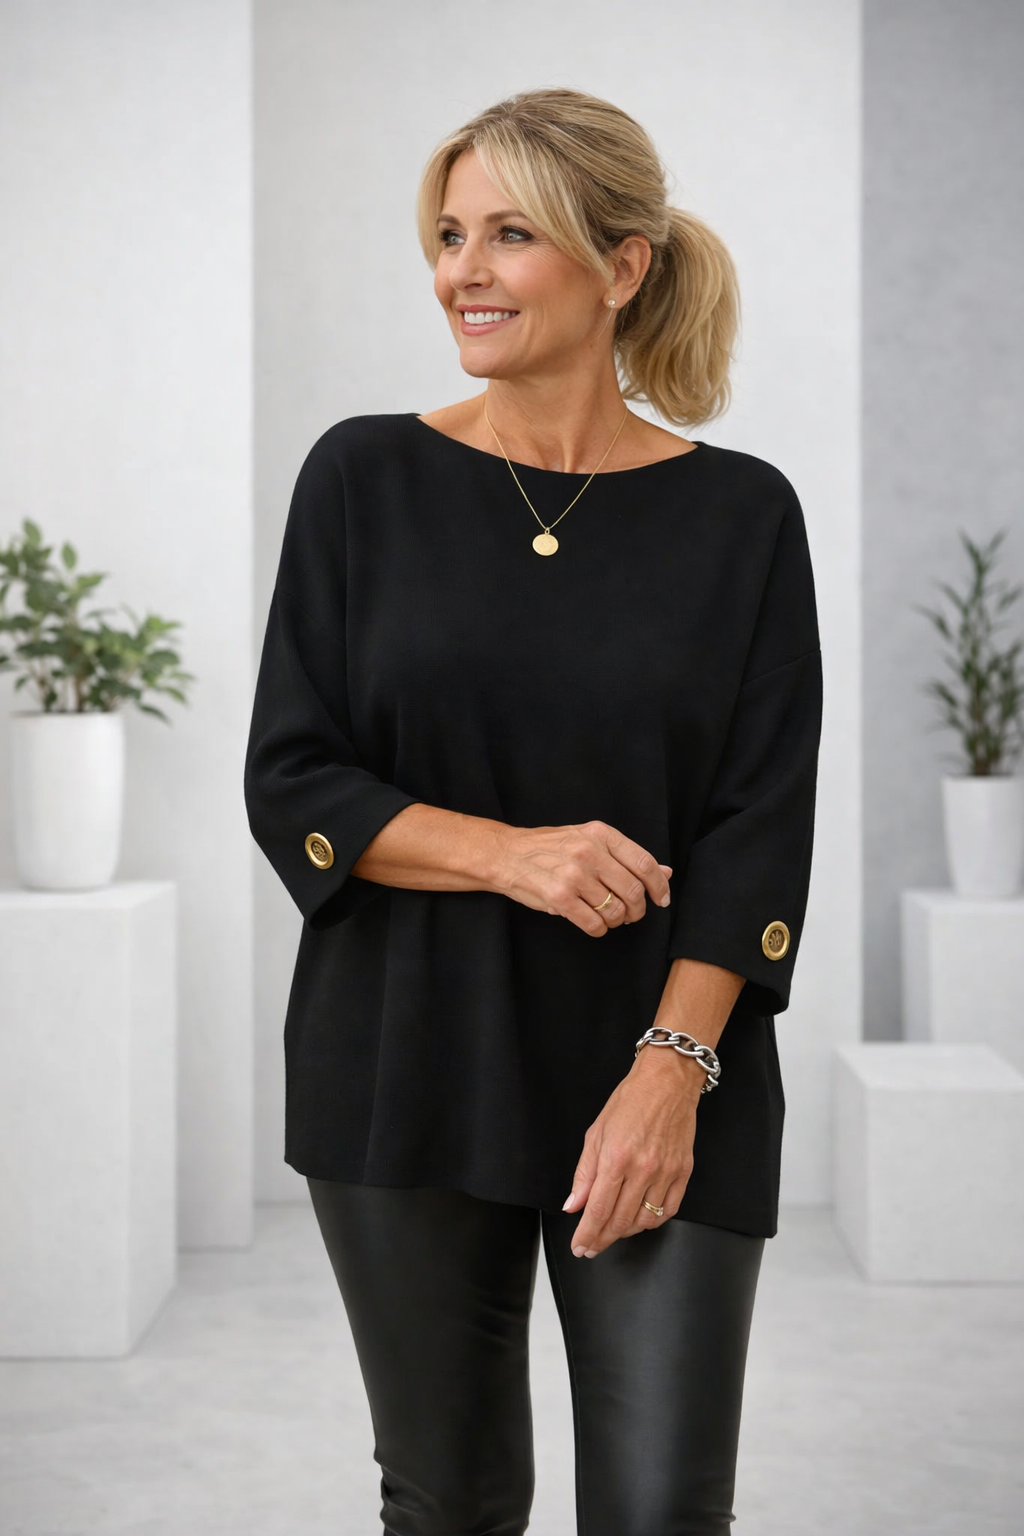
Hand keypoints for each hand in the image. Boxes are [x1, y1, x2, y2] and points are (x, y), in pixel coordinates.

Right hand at [493, 819, 671, 936]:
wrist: (506, 854)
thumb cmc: (549, 848)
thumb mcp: (589, 840)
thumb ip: (625, 856)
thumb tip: (665, 872)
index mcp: (600, 834)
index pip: (644, 863)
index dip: (659, 886)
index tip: (661, 899)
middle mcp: (589, 852)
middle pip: (633, 891)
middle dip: (638, 910)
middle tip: (631, 914)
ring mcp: (574, 875)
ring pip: (615, 910)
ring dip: (616, 920)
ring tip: (607, 916)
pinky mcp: (559, 898)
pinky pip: (594, 923)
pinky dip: (599, 929)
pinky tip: (594, 924)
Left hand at [561, 1045, 703, 1255]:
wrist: (667, 1082)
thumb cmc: (630, 1101)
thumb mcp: (596, 1133)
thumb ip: (584, 1173)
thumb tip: (574, 1205)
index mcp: (616, 1158)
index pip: (598, 1210)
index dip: (587, 1234)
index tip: (580, 1247)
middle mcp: (643, 1169)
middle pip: (620, 1221)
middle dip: (602, 1239)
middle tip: (591, 1247)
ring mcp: (666, 1173)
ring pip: (644, 1221)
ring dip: (625, 1232)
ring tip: (612, 1232)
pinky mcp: (683, 1172)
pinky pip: (668, 1210)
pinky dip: (652, 1221)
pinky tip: (640, 1220)